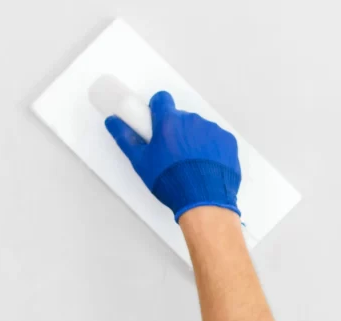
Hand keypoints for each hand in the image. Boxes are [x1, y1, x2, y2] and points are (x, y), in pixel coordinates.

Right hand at [105, 91, 240, 222]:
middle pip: (180, 117)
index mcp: (168, 122)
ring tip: (188, 166)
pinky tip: (204, 167)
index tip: (155, 121)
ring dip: (192, 141)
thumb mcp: (141, 163)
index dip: (157, 109)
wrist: (202, 200)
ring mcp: (211, 129)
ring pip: (198, 129)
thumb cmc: (170, 182)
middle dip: (174, 131)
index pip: (161, 99)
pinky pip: (216, 140)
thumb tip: (113, 122)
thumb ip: (125, 138)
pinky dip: (210, 150)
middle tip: (170, 155)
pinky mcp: (227, 141)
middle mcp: (191, 120)